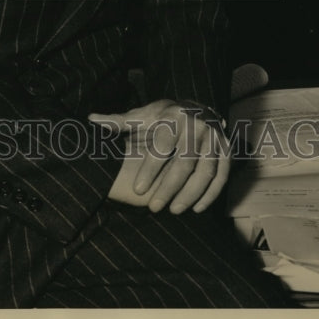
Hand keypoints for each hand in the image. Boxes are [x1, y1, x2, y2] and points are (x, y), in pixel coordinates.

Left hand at [89, 99, 229, 214]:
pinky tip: (197, 209)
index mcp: (174, 116)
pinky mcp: (227, 150)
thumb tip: (91, 119)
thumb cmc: (163, 116)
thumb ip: (119, 121)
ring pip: (205, 172)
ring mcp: (215, 138)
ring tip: (173, 211)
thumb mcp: (142, 115)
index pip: (162, 147)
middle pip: (184, 163)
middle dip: (168, 188)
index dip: (150, 170)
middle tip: (153, 208)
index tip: (137, 190)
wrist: (196, 108)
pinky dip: (211, 194)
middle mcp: (198, 125)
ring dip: (190, 195)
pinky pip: (222, 176)